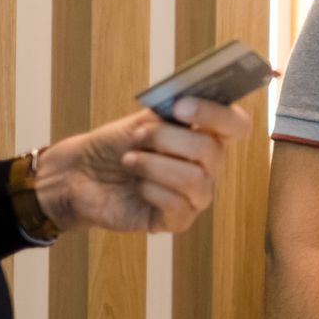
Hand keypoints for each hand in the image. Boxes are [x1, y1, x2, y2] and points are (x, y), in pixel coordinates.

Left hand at [36, 98, 252, 234]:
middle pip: (211, 151)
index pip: (237, 124)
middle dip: (166, 139)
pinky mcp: (176, 220)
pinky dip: (150, 189)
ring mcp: (195, 196)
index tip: (181, 106)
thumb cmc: (114, 145)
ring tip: (129, 160)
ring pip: (195, 179)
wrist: (81, 173)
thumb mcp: (143, 118)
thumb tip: (189, 97)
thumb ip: (171, 110)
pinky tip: (136, 185)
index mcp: (207, 136)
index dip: (216, 113)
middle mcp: (208, 167)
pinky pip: (177, 205)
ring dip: (153, 165)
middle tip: (137, 136)